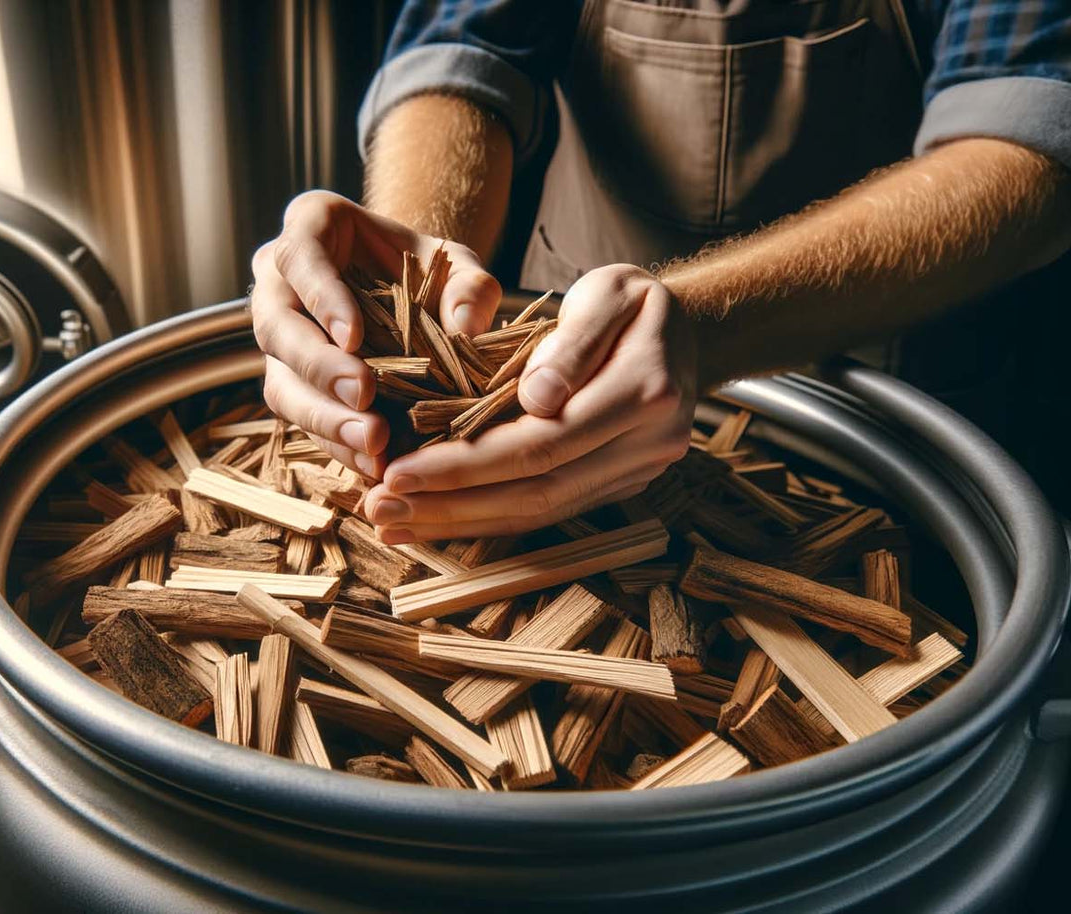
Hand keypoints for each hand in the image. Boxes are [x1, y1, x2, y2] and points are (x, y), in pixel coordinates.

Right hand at [249, 190, 501, 477]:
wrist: (411, 293)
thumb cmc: (427, 268)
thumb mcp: (457, 265)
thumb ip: (470, 287)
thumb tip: (466, 327)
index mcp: (310, 228)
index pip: (301, 256)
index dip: (322, 297)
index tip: (354, 338)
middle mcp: (278, 282)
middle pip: (278, 327)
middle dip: (319, 368)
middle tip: (363, 397)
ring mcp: (278, 338)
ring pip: (281, 381)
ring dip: (324, 416)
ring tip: (372, 443)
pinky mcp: (290, 384)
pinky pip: (301, 418)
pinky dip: (337, 442)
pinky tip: (373, 463)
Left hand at [363, 264, 696, 541]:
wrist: (690, 330)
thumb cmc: (636, 301)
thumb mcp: (609, 292)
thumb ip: (571, 345)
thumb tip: (536, 399)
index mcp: (646, 393)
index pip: (542, 443)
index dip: (467, 464)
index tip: (399, 469)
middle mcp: (649, 446)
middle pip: (537, 491)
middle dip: (451, 504)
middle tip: (379, 508)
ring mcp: (637, 474)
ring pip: (541, 512)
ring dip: (461, 522)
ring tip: (394, 523)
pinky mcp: (618, 487)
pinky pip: (549, 510)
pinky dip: (488, 517)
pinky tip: (436, 519)